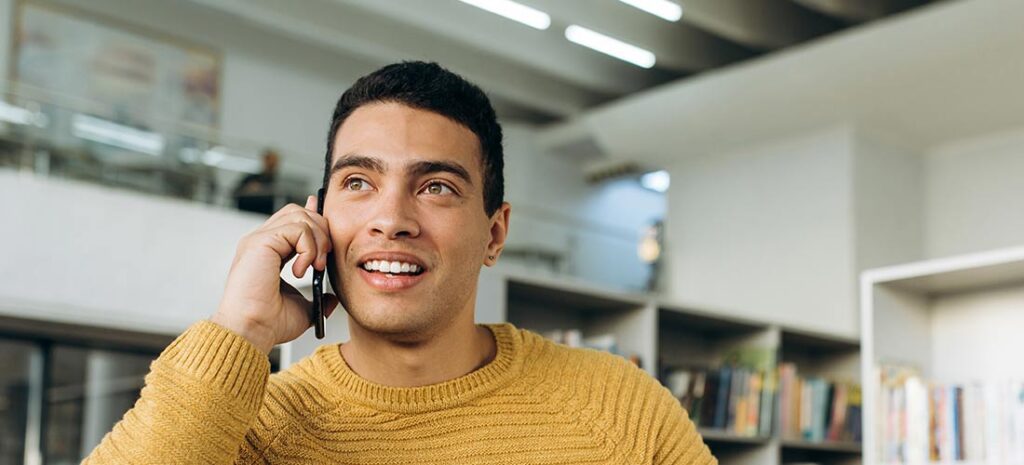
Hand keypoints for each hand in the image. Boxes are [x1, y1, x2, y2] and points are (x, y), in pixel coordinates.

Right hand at [211, 195, 338, 352]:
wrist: (252, 330)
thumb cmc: (268, 323)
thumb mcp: (302, 308)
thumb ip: (317, 297)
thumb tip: (332, 298)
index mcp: (269, 252)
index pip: (293, 221)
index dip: (313, 218)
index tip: (328, 231)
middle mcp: (262, 242)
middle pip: (299, 212)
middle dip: (321, 231)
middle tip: (323, 261)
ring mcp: (259, 239)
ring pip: (300, 216)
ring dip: (317, 241)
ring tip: (315, 267)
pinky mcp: (260, 242)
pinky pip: (297, 229)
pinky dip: (308, 248)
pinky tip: (301, 270)